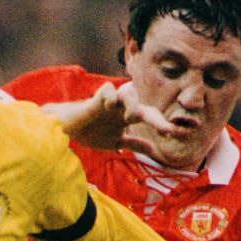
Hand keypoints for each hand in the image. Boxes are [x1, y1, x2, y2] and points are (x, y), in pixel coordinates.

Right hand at [54, 81, 182, 151]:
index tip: (172, 134)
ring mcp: (109, 102)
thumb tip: (154, 150)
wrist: (68, 130)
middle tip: (162, 130)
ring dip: (133, 104)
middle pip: (142, 105)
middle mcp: (121, 107)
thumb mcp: (116, 142)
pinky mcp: (94, 99)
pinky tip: (109, 106)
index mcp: (127, 116)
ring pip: (127, 94)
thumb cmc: (92, 131)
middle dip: (153, 117)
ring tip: (130, 118)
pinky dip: (110, 96)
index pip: (148, 116)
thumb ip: (134, 143)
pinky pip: (106, 90)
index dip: (161, 124)